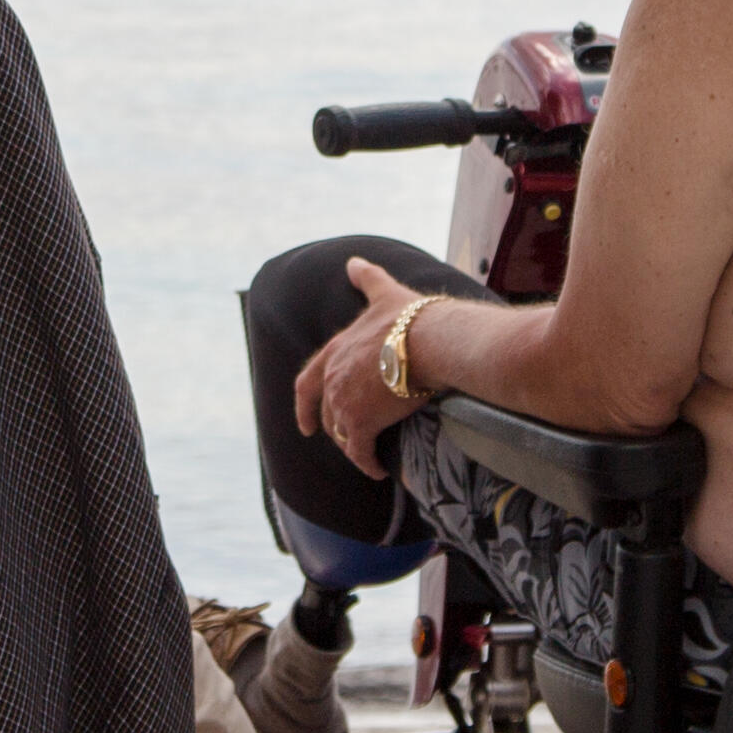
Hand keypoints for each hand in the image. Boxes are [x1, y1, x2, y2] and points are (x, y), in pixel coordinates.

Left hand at [294, 256, 440, 473]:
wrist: (429, 342)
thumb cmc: (411, 318)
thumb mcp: (384, 294)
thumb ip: (367, 280)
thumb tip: (353, 261)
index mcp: (335, 352)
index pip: (307, 382)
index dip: (304, 405)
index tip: (305, 424)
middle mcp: (333, 379)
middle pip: (327, 414)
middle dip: (336, 429)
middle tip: (349, 442)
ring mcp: (344, 403)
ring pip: (342, 435)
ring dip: (354, 446)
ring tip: (370, 455)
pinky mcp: (361, 424)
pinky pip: (360, 453)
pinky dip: (367, 463)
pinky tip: (377, 470)